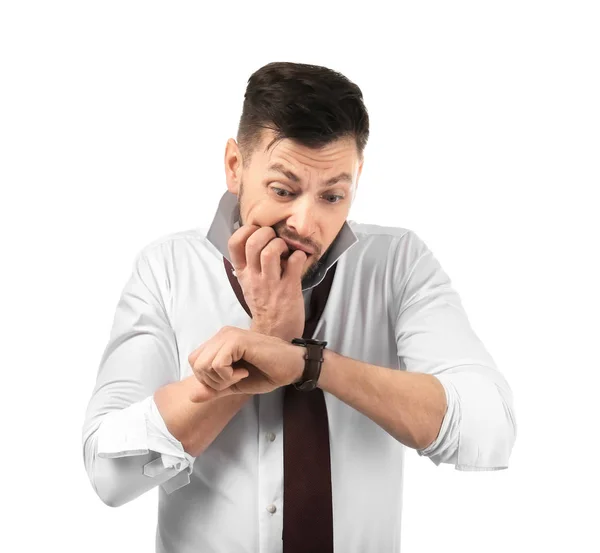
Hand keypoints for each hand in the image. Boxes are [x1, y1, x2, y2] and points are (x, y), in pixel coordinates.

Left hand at [187, 326, 304, 401]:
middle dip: (212, 380)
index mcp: (219, 341)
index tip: (230, 379)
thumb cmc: (265, 373)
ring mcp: (228, 335)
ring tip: (241, 375)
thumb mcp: (234, 385)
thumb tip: (191, 396)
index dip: (207, 378)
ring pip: (204, 364)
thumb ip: (214, 389)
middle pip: (195, 364)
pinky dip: (228, 375)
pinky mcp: (237, 340)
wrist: (291, 367)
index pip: (194, 361)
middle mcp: (222, 334)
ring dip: (221, 379)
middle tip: (235, 379)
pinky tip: (244, 372)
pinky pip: (217, 364)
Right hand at [228, 224, 306, 340]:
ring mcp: (271, 283)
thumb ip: (250, 264)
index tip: (257, 231)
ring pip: (270, 252)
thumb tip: (259, 239)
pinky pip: (294, 262)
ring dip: (281, 244)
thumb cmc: (264, 305)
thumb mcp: (249, 284)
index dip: (246, 230)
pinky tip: (299, 259)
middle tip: (275, 238)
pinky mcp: (289, 288)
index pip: (234, 243)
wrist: (274, 333)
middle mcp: (254, 277)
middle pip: (253, 243)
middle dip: (267, 233)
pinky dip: (299, 255)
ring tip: (286, 249)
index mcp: (243, 273)